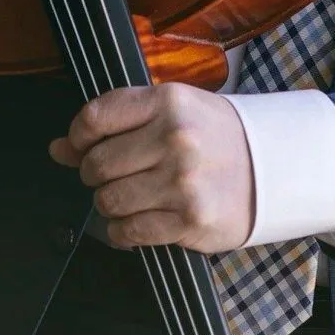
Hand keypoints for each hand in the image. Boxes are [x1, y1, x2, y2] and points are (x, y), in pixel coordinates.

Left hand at [52, 84, 255, 253]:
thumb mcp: (173, 113)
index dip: (78, 136)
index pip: (96, 117)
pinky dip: (122, 232)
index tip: (80, 146)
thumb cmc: (217, 138)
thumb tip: (59, 149)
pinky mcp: (190, 220)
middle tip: (113, 176)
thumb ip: (117, 125)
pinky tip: (136, 222)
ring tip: (131, 199)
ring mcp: (183, 182)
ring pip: (108, 200)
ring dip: (110, 205)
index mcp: (169, 102)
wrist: (275, 169)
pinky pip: (129, 231)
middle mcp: (175, 139)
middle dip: (94, 175)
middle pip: (97, 164)